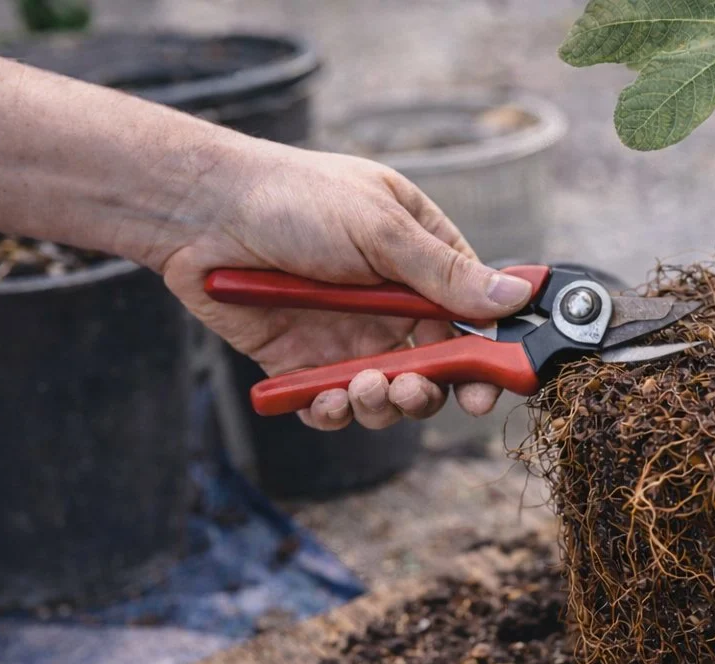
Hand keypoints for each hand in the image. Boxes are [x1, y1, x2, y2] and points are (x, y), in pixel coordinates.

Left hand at [158, 145, 534, 429]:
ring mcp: (350, 336)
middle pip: (437, 368)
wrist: (199, 212)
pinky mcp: (304, 363)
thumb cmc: (292, 198)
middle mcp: (392, 303)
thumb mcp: (381, 229)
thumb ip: (445, 273)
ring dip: (384, 404)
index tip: (489, 386)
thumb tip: (515, 297)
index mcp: (422, 259)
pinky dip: (336, 413)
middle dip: (431, 390)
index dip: (487, 355)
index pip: (473, 316)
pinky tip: (328, 400)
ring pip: (389, 395)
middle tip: (411, 389)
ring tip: (365, 385)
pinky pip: (333, 406)